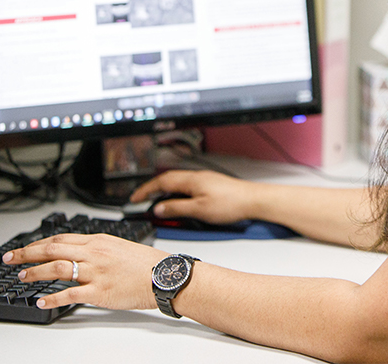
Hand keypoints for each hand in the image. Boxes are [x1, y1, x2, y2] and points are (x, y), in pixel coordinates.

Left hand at [3, 234, 168, 309]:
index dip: (38, 243)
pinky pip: (69, 294)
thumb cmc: (145, 263)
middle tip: (9, 259)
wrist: (164, 276)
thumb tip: (77, 253)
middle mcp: (93, 253)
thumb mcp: (118, 246)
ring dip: (35, 272)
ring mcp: (95, 272)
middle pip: (52, 249)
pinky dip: (51, 298)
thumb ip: (96, 249)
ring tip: (21, 277)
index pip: (60, 238)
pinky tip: (41, 301)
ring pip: (57, 267)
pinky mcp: (99, 292)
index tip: (24, 248)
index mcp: (97, 240)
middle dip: (27, 253)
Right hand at [130, 170, 255, 224]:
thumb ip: (177, 209)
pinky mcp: (211, 185)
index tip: (134, 199)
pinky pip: (187, 185)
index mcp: (190, 180)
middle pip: (168, 179)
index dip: (145, 190)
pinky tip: (179, 201)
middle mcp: (196, 176)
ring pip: (177, 182)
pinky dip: (177, 192)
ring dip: (165, 190)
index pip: (161, 182)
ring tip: (157, 202)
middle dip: (152, 189)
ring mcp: (204, 180)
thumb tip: (159, 209)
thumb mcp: (199, 210)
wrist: (253, 200)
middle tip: (141, 199)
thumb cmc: (231, 203)